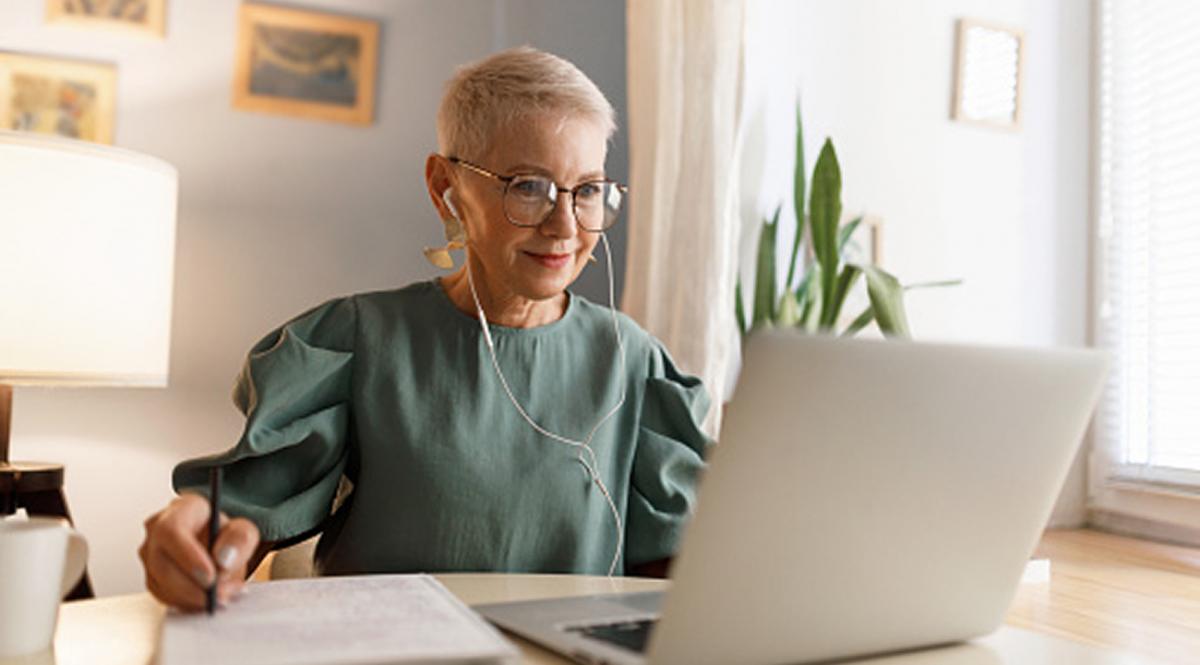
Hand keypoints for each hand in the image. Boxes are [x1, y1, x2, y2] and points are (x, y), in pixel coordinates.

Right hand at [138, 493, 259, 611]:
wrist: (217, 547)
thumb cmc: (225, 535)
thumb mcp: (243, 531)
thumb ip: (240, 539)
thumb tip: (224, 559)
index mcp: (181, 509)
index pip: (171, 531)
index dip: (188, 557)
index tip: (210, 577)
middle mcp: (157, 529)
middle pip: (162, 564)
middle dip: (193, 587)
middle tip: (221, 595)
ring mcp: (150, 554)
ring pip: (162, 585)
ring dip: (193, 597)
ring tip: (223, 593)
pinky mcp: (151, 577)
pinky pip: (164, 597)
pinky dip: (188, 603)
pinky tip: (208, 598)